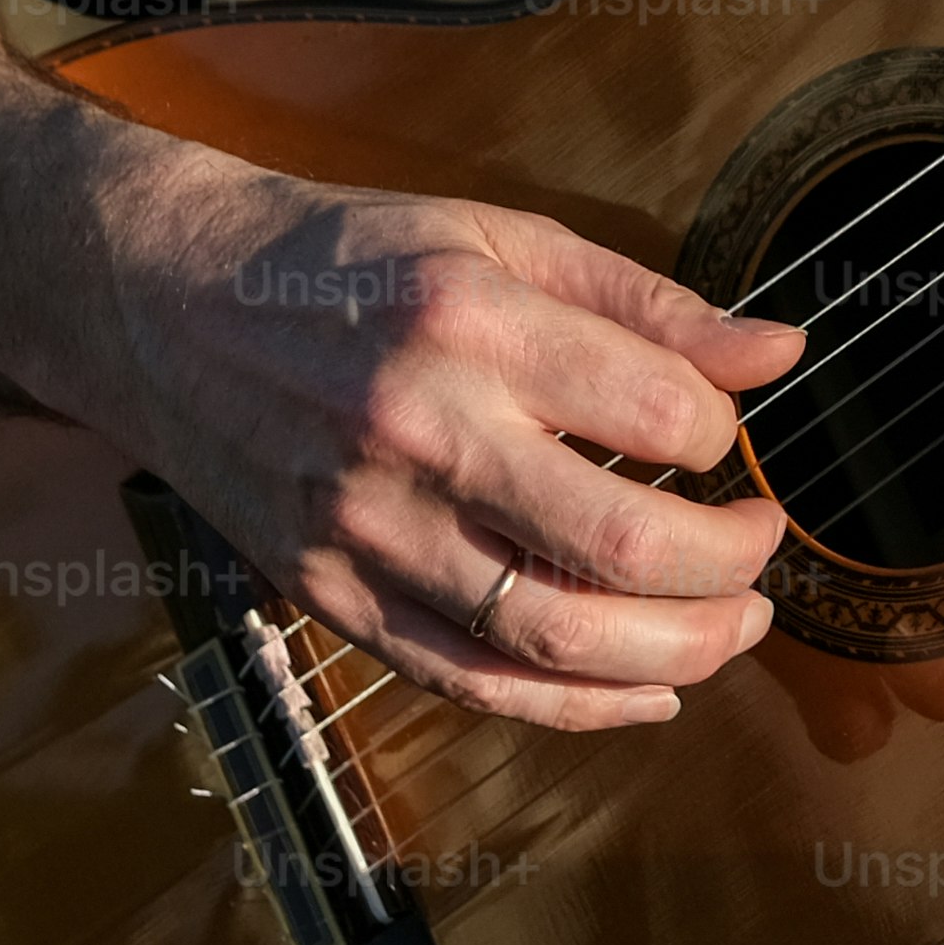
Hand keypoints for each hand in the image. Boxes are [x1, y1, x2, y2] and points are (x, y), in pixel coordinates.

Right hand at [69, 129, 806, 734]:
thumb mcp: (502, 237)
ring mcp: (367, 527)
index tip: (722, 435)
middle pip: (619, 543)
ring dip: (678, 653)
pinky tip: (648, 694)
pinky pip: (471, 681)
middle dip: (729, 564)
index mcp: (472, 320)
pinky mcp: (329, 594)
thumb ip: (648, 302)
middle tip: (764, 548)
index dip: (723, 434)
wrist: (163, 303)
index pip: (657, 410)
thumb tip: (779, 352)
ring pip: (552, 635)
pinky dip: (577, 707)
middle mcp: (419, 429)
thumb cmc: (349, 262)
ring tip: (736, 626)